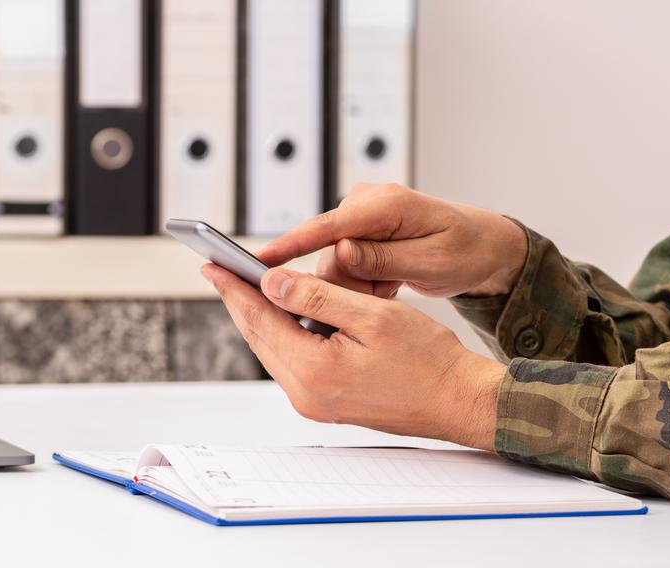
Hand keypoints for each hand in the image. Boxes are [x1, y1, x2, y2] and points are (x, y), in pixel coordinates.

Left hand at [201, 262, 503, 449]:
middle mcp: (306, 394)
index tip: (211, 264)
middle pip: (259, 337)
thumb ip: (317, 298)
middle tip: (218, 270)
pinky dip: (282, 334)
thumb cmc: (428, 360)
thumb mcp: (372, 316)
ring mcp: (314, 403)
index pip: (260, 320)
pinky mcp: (326, 403)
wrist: (458, 400)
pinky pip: (291, 362)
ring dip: (260, 317)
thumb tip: (271, 282)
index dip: (234, 288)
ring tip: (245, 285)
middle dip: (239, 300)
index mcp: (314, 372)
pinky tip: (283, 315)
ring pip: (273, 350)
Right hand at [257, 183, 527, 298]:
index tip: (259, 262)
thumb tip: (341, 252)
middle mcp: (365, 205)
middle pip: (327, 254)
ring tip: (393, 287)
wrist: (482, 246)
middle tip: (385, 292)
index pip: (326, 226)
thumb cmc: (464, 250)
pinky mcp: (360, 234)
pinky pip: (345, 266)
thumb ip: (384, 257)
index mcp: (384, 204)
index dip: (290, 245)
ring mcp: (361, 218)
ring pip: (334, 266)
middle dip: (348, 284)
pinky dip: (364, 284)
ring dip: (359, 287)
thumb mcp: (431, 261)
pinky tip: (388, 284)